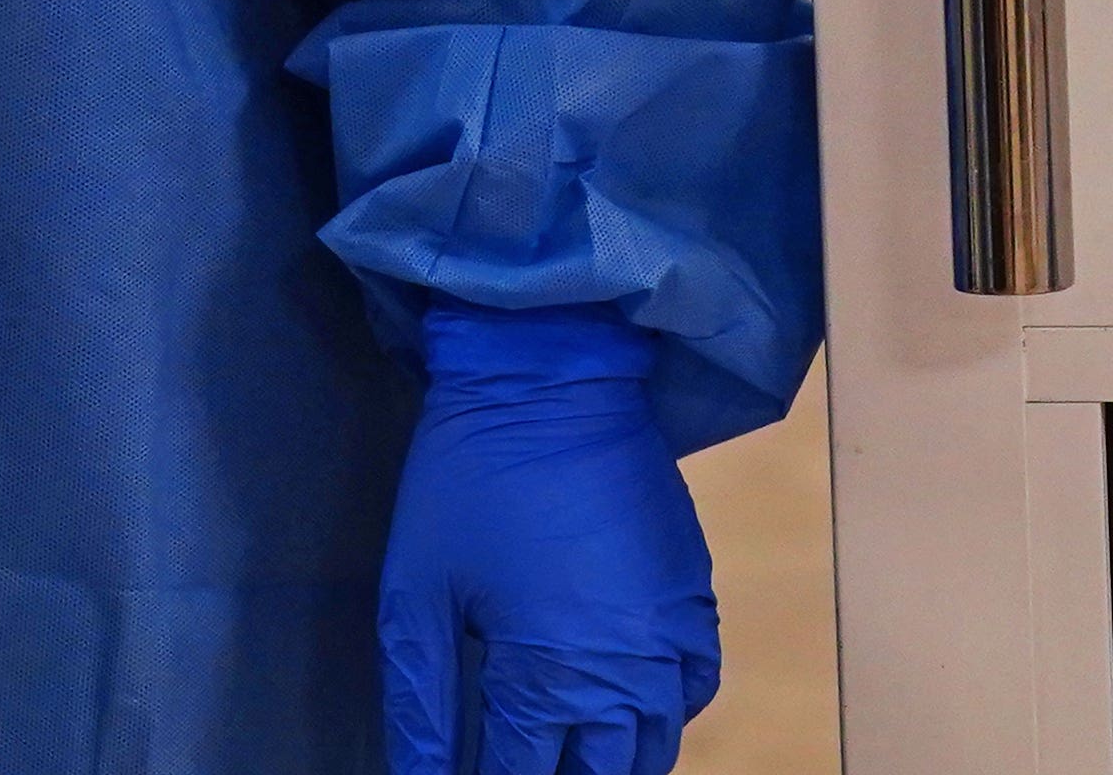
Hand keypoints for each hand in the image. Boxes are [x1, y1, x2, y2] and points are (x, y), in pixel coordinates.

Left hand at [381, 309, 720, 774]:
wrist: (551, 378)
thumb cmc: (469, 481)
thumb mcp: (416, 594)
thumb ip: (420, 704)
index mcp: (542, 675)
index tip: (463, 774)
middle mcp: (620, 671)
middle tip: (524, 758)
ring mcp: (668, 634)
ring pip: (654, 746)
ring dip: (612, 763)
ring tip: (571, 753)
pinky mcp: (692, 594)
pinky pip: (696, 686)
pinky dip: (665, 712)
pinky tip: (626, 703)